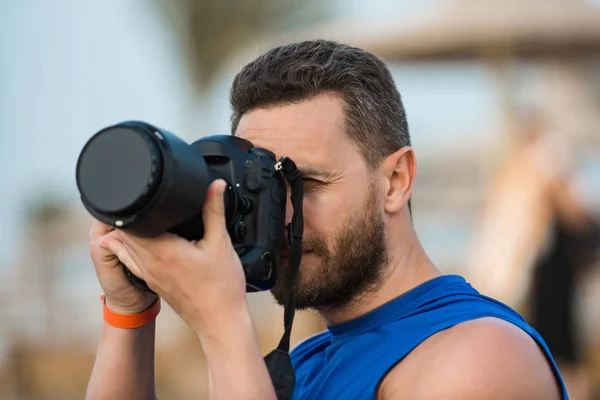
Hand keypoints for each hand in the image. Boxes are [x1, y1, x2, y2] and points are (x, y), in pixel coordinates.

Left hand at [102, 180, 247, 334]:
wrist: (220, 322)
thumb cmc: (222, 288)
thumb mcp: (221, 243)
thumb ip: (214, 210)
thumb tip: (214, 185)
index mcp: (162, 251)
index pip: (130, 222)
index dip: (132, 203)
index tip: (141, 191)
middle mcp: (149, 263)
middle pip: (124, 232)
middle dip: (131, 214)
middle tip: (144, 198)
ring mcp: (149, 275)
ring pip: (126, 247)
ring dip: (130, 231)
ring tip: (144, 215)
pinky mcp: (154, 282)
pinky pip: (134, 260)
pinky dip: (135, 247)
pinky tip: (147, 241)